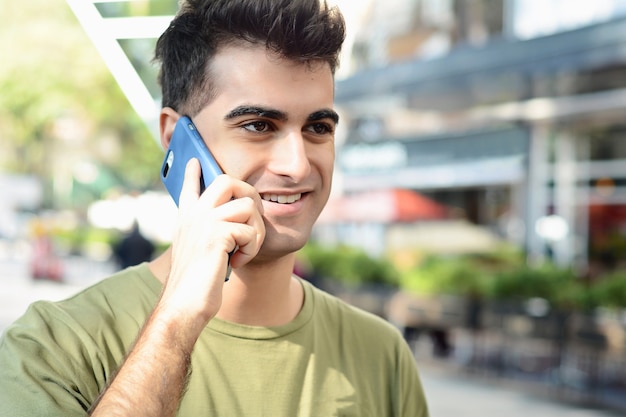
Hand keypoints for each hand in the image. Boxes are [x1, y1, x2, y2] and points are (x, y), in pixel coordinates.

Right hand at [159, 158, 264, 334]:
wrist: (184, 305)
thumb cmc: (195, 285)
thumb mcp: (197, 253)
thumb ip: (208, 235)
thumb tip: (230, 227)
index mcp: (187, 218)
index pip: (189, 187)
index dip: (194, 173)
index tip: (195, 161)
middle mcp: (194, 215)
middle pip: (227, 181)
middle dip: (250, 194)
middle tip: (253, 219)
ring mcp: (204, 222)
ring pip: (248, 205)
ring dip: (255, 231)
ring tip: (243, 250)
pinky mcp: (217, 235)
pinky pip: (250, 231)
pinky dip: (251, 249)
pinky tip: (237, 262)